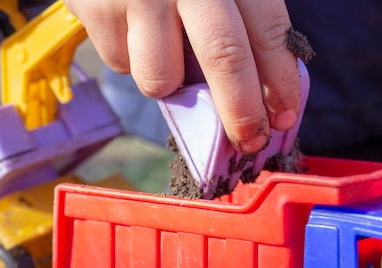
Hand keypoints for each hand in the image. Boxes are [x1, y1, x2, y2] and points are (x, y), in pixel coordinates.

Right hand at [64, 0, 300, 153]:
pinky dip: (132, 58)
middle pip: (224, 57)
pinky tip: (131, 27)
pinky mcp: (96, 11)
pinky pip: (122, 65)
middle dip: (241, 111)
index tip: (284, 117)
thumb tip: (257, 91)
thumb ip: (237, 18)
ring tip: (163, 50)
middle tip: (251, 141)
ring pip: (161, 78)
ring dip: (168, 82)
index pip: (266, 30)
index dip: (279, 81)